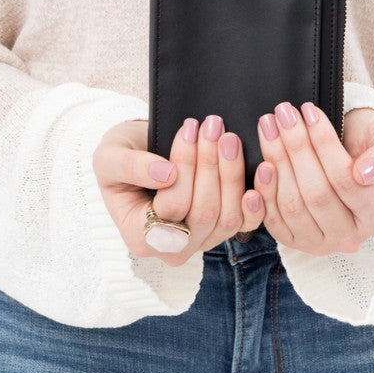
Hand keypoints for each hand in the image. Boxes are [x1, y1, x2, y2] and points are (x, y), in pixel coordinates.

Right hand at [93, 116, 263, 266]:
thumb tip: (165, 174)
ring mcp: (201, 240)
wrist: (140, 156)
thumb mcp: (110, 156)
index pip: (172, 207)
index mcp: (140, 236)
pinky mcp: (223, 228)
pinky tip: (263, 169)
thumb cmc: (121, 157)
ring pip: (228, 216)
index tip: (188, 127)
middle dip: (210, 164)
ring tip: (228, 136)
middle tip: (213, 125)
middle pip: (204, 213)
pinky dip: (258, 197)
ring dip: (232, 172)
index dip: (185, 166)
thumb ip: (130, 166)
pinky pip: (248, 222)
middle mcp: (173, 247)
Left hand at [254, 101, 373, 255]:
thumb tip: (364, 173)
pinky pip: (274, 219)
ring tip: (270, 126)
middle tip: (283, 113)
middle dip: (296, 147)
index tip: (309, 111)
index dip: (324, 143)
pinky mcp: (295, 241)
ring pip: (293, 204)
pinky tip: (263, 162)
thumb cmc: (369, 145)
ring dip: (277, 160)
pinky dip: (265, 190)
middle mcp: (351, 236)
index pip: (345, 179)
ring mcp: (322, 243)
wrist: (349, 154)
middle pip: (316, 193)